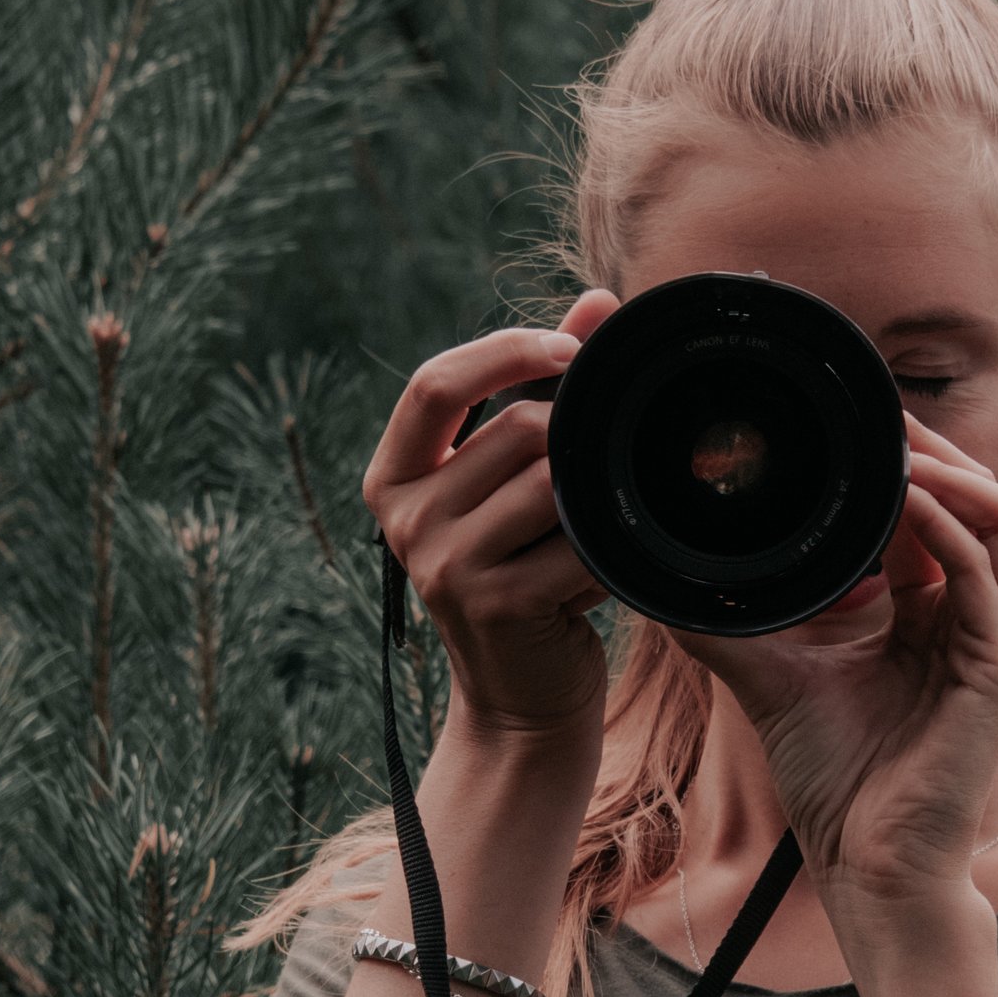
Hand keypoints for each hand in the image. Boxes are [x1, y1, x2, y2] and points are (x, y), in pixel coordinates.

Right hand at [361, 291, 621, 744]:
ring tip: (593, 530)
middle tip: (601, 474)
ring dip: (592, 499)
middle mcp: (405, 519)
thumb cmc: (526, 572)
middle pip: (515, 429)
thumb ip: (544, 386)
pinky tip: (603, 568)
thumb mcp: (516, 480)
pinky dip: (603, 547)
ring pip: (550, 480)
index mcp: (394, 476)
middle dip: (575, 441)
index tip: (568, 348)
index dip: (503, 350)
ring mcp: (443, 565)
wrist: (524, 696)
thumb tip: (597, 300)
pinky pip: (575, 541)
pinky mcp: (494, 604)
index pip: (433, 383)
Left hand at [677, 420, 997, 919]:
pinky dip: (944, 528)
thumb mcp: (771, 673)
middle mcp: (975, 618)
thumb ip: (732, 617)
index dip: (902, 457)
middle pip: (977, 496)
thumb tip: (659, 571)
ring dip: (949, 472)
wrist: (867, 866)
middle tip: (874, 408)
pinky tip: (901, 499)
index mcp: (932, 613)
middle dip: (931, 446)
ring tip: (893, 444)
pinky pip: (986, 576)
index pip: (934, 509)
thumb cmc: (832, 779)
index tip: (848, 418)